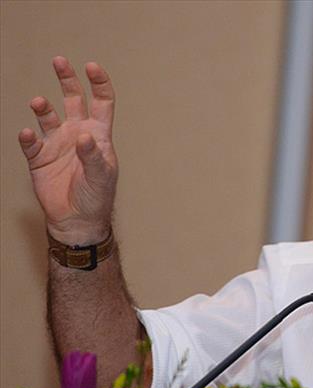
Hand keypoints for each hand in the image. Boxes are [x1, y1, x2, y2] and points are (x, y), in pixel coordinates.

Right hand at [19, 57, 117, 244]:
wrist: (78, 219)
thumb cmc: (97, 197)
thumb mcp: (102, 177)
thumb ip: (94, 157)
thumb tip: (85, 137)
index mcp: (99, 134)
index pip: (102, 102)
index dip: (98, 83)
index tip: (91, 67)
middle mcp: (77, 133)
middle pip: (73, 99)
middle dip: (67, 79)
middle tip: (59, 61)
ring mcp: (57, 143)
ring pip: (48, 116)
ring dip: (43, 108)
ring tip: (39, 102)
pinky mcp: (40, 157)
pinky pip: (31, 142)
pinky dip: (28, 137)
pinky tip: (28, 134)